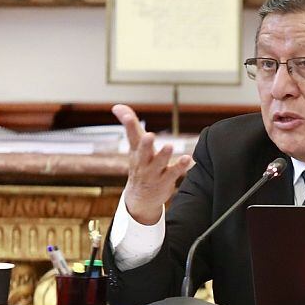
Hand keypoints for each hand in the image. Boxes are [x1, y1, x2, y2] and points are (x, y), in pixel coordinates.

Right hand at [113, 104, 192, 225]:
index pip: (131, 136)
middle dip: (145, 144)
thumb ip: (130, 125)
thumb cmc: (140, 164)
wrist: (140, 198)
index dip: (129, 124)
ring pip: (158, 163)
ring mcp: (154, 172)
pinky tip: (188, 159)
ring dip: (163, 155)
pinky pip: (173, 173)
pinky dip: (180, 166)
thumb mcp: (134, 146)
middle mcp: (143, 162)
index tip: (125, 114)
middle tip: (148, 135)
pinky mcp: (165, 180)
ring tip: (169, 145)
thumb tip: (117, 106)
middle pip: (142, 152)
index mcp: (136, 151)